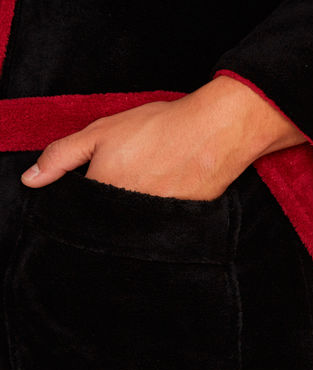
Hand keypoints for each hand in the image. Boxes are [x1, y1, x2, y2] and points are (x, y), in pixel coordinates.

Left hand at [20, 76, 306, 200]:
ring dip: (134, 210)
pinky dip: (156, 215)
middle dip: (111, 203)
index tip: (101, 179)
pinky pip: (156, 228)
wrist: (213, 135)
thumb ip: (61, 156)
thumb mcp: (101, 131)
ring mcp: (151, 223)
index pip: (79, 208)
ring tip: (151, 181)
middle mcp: (124, 215)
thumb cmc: (159, 128)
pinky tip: (166, 191)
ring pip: (130, 227)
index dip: (89, 192)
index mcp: (102, 192)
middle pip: (105, 220)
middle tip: (133, 175)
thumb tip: (30, 181)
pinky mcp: (175, 227)